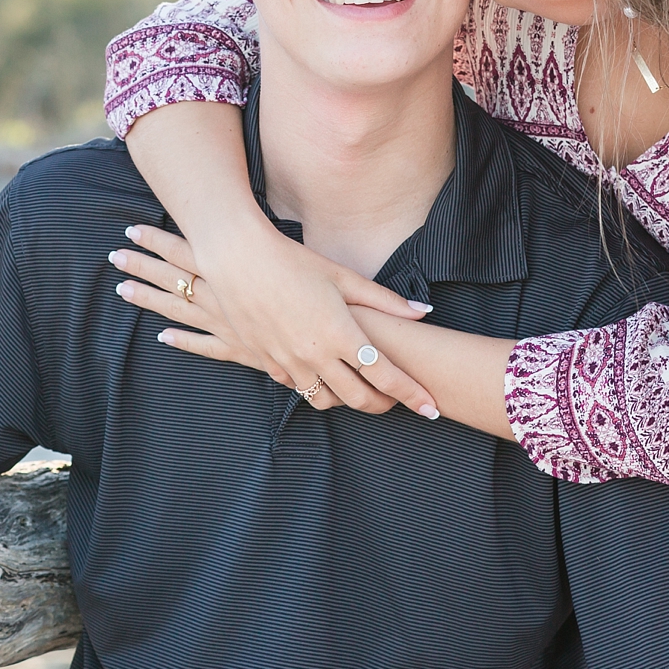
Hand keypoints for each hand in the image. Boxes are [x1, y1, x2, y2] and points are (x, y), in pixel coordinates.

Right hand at [111, 224, 440, 418]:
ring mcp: (289, 362)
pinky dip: (315, 387)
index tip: (431, 409)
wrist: (237, 258)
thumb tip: (423, 312)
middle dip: (385, 406)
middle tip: (398, 402)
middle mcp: (316, 355)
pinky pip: (298, 388)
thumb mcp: (343, 277)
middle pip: (360, 399)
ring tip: (361, 390)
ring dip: (348, 401)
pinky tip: (323, 374)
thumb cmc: (292, 261)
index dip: (412, 395)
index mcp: (341, 333)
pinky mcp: (266, 362)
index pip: (387, 376)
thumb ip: (385, 301)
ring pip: (326, 401)